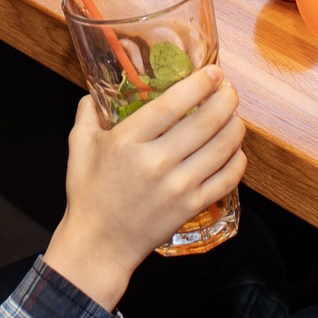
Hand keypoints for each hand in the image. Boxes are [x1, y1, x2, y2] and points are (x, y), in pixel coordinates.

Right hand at [42, 68, 245, 309]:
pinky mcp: (192, 207)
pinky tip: (235, 150)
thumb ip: (87, 114)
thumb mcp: (80, 147)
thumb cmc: (89, 195)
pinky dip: (237, 160)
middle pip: (206, 120)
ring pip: (223, 147)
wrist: (99, 245)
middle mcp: (157, 161)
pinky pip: (227, 178)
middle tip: (229, 91)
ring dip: (235, 126)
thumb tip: (94, 93)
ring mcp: (178, 186)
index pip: (174, 103)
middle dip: (226, 99)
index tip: (214, 73)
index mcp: (129, 141)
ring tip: (234, 117)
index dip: (200, 83)